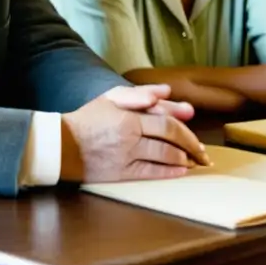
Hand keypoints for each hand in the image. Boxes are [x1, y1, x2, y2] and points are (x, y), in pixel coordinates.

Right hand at [60, 89, 209, 183]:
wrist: (63, 145)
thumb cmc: (89, 118)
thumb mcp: (111, 98)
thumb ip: (140, 93)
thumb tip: (167, 91)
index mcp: (128, 116)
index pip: (165, 120)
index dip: (184, 125)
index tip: (195, 127)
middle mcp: (129, 136)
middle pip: (169, 138)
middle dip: (190, 144)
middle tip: (202, 151)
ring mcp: (126, 156)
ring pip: (163, 157)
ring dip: (183, 158)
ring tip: (194, 161)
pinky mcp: (120, 173)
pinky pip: (150, 173)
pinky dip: (169, 172)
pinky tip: (181, 171)